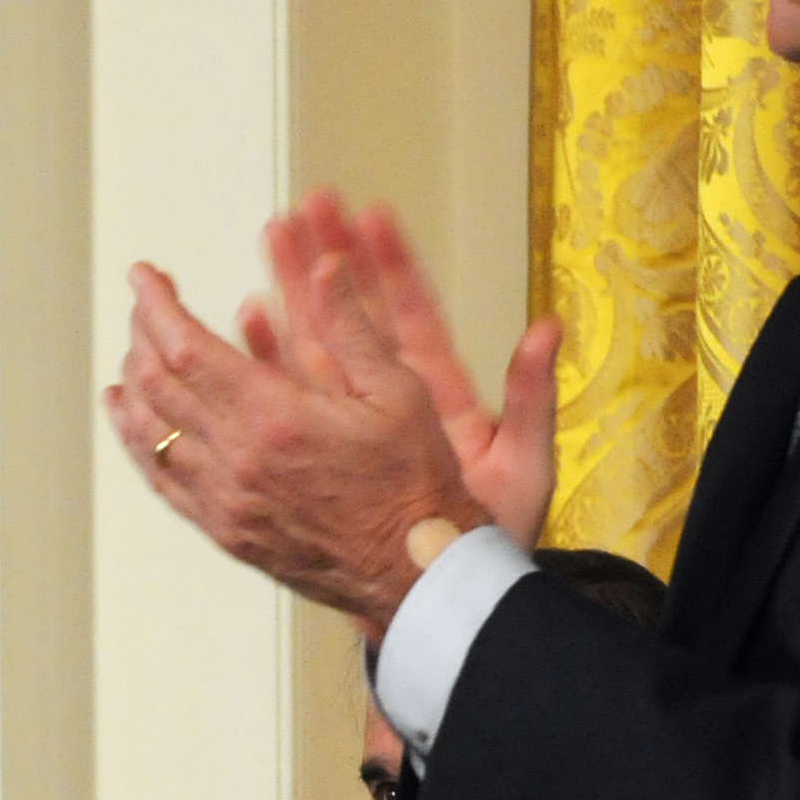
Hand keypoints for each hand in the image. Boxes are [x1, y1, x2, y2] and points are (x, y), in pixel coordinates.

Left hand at [111, 244, 494, 635]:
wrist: (416, 572)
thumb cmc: (414, 484)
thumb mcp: (399, 391)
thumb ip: (352, 326)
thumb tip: (326, 265)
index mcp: (273, 417)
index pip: (186, 347)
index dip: (156, 304)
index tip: (144, 275)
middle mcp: (236, 460)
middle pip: (158, 384)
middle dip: (143, 332)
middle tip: (146, 303)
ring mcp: (224, 501)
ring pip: (149, 432)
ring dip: (134, 382)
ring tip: (135, 349)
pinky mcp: (224, 531)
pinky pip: (161, 480)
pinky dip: (136, 440)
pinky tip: (129, 416)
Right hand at [256, 196, 560, 545]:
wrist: (446, 591)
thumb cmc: (491, 532)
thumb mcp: (524, 462)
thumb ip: (532, 395)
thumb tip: (550, 327)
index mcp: (440, 393)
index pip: (411, 314)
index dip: (390, 264)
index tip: (368, 213)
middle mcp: (393, 399)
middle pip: (355, 315)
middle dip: (326, 257)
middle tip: (300, 207)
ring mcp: (355, 421)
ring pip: (317, 346)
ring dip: (292, 293)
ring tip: (268, 240)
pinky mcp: (326, 450)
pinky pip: (291, 398)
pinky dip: (270, 360)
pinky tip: (249, 323)